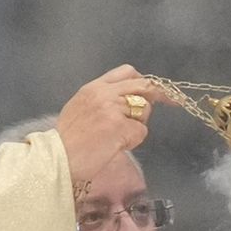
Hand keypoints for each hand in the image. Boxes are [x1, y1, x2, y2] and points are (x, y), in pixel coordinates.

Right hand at [55, 64, 166, 185]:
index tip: (154, 88)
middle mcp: (105, 94)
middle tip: (171, 103)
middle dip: (158, 96)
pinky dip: (133, 142)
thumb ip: (100, 99)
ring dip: (137, 126)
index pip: (126, 72)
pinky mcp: (121, 127)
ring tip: (116, 138)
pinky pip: (141, 132)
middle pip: (143, 87)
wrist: (58, 158)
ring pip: (144, 111)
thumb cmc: (67, 140)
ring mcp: (114, 109)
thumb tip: (124, 100)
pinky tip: (115, 147)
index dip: (144, 80)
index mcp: (93, 88)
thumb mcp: (79, 108)